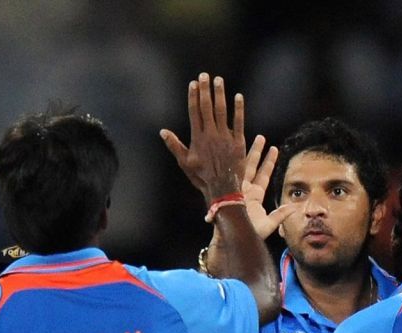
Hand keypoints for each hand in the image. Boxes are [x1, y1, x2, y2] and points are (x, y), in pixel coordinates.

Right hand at [159, 73, 253, 204]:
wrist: (222, 189)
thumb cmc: (202, 177)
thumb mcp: (185, 162)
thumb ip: (174, 145)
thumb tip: (162, 131)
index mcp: (197, 138)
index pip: (194, 112)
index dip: (193, 96)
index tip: (193, 84)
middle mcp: (210, 134)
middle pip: (207, 107)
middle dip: (205, 90)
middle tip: (205, 75)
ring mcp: (225, 138)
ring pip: (221, 111)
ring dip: (220, 94)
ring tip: (219, 80)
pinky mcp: (238, 143)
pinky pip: (239, 122)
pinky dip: (238, 109)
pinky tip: (238, 96)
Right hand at [234, 133, 298, 239]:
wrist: (231, 240)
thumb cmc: (249, 235)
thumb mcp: (267, 225)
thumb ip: (280, 216)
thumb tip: (293, 207)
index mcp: (254, 196)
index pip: (263, 175)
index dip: (269, 162)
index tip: (274, 148)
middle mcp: (244, 190)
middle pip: (251, 166)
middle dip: (257, 151)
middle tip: (261, 137)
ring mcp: (234, 189)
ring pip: (241, 166)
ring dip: (247, 152)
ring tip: (253, 138)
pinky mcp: (225, 191)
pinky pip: (230, 173)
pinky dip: (232, 161)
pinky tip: (234, 148)